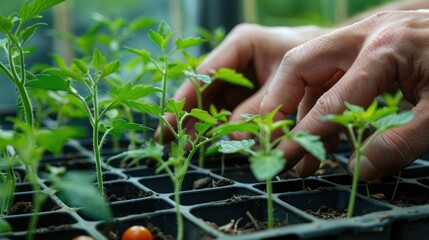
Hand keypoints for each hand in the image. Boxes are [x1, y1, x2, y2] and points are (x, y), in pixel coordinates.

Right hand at [160, 23, 328, 140]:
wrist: (337, 56)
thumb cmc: (313, 57)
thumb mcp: (285, 80)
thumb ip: (260, 107)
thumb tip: (235, 136)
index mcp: (241, 45)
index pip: (205, 73)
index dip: (185, 99)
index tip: (169, 121)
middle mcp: (236, 60)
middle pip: (205, 90)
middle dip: (189, 116)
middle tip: (170, 141)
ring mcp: (242, 77)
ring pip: (216, 103)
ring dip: (203, 125)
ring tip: (186, 147)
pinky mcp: (250, 91)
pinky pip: (231, 110)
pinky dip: (223, 127)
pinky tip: (210, 143)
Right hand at [260, 10, 428, 179]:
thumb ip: (399, 144)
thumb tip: (358, 170)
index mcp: (386, 47)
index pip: (331, 98)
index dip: (305, 132)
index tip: (284, 157)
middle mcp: (366, 32)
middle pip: (301, 62)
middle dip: (279, 101)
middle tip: (271, 135)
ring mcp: (366, 32)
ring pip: (312, 64)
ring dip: (299, 102)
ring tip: (300, 141)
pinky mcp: (371, 39)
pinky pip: (331, 67)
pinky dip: (320, 95)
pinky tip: (323, 123)